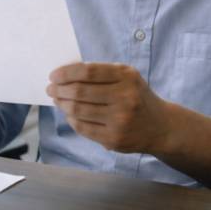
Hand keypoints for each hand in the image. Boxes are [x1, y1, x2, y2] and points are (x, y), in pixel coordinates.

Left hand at [46, 62, 169, 153]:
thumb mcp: (125, 77)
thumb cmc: (135, 95)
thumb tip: (64, 73)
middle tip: (50, 88)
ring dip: (61, 103)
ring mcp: (120, 121)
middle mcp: (125, 98)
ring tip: (57, 99)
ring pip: (78, 110)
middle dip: (59, 89)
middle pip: (80, 91)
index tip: (53, 75)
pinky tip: (69, 113)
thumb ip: (99, 73)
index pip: (88, 71)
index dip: (66, 73)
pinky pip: (82, 127)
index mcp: (127, 77)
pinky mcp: (114, 139)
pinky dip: (71, 118)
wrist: (160, 126)